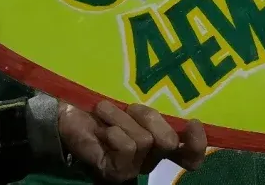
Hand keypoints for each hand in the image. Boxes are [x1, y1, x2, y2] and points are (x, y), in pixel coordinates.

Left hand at [58, 101, 206, 182]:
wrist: (67, 111)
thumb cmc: (103, 100)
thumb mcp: (130, 96)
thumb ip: (152, 101)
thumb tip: (175, 92)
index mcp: (160, 140)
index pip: (190, 154)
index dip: (197, 143)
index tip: (193, 122)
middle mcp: (151, 157)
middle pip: (169, 142)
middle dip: (151, 117)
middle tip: (132, 106)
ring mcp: (134, 167)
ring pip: (145, 141)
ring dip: (123, 118)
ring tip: (104, 111)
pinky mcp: (115, 172)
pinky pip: (128, 148)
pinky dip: (116, 132)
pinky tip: (103, 129)